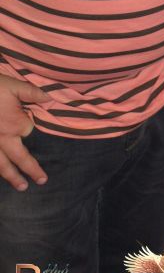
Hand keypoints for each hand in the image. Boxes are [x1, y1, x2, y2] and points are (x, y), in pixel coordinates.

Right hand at [0, 75, 49, 190]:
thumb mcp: (14, 85)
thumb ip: (32, 93)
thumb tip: (49, 99)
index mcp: (15, 124)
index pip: (28, 131)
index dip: (29, 126)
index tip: (27, 118)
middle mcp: (2, 139)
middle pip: (20, 158)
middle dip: (31, 169)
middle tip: (42, 181)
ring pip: (1, 165)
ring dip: (12, 177)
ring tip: (21, 187)